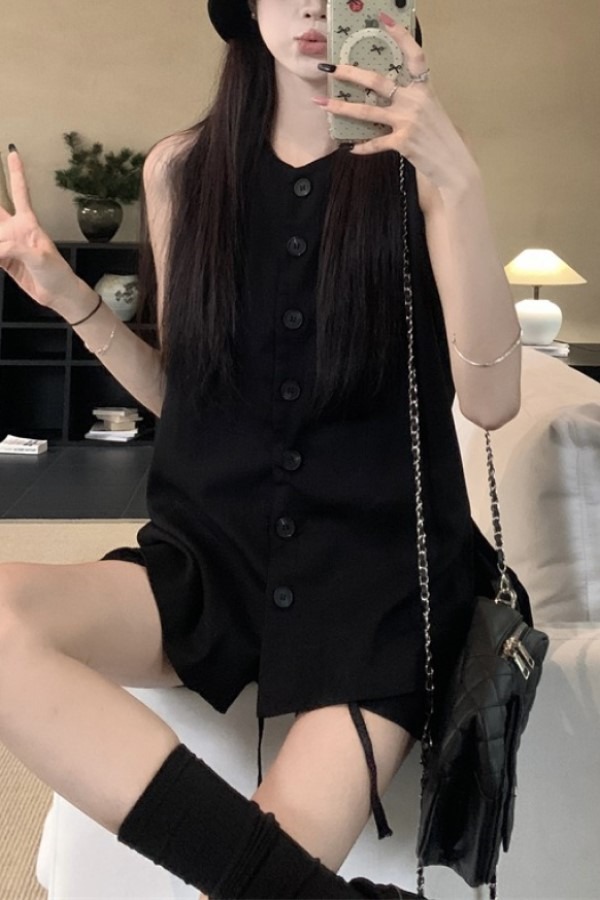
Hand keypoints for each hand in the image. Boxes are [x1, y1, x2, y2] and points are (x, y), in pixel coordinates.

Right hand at [0, 148, 78, 308]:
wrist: (58, 294)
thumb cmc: (56, 272)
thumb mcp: (40, 258)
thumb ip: (16, 249)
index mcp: (28, 223)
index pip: (20, 192)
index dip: (16, 172)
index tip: (13, 152)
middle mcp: (15, 230)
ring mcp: (7, 244)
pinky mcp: (3, 259)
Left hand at [312, 14, 477, 192]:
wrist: (454, 164)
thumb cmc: (443, 139)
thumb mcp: (433, 112)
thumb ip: (415, 102)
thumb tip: (395, 98)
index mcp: (425, 89)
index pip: (414, 55)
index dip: (400, 36)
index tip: (384, 20)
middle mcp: (415, 101)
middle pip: (377, 81)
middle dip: (350, 73)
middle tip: (330, 67)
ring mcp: (407, 121)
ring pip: (367, 111)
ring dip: (341, 107)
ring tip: (322, 103)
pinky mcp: (402, 142)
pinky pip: (374, 143)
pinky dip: (362, 147)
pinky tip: (350, 148)